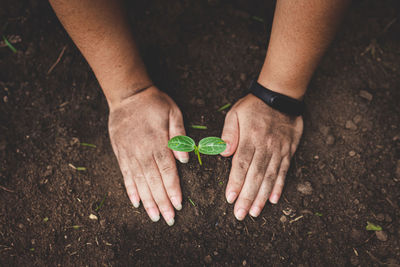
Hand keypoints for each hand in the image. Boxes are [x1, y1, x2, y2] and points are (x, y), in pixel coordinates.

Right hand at [108, 86, 187, 225]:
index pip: (167, 171)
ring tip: (154, 217)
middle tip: (169, 219)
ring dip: (148, 201)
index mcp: (158, 142)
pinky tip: (136, 203)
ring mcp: (130, 154)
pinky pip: (126, 175)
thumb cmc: (154, 103)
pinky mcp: (121, 154)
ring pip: (140, 182)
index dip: (173, 189)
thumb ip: (179, 135)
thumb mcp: (173, 112)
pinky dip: (130, 190)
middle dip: (162, 202)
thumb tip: (185, 159)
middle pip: (154, 181)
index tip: (178, 205)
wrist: (128, 95)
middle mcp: (143, 151)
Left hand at [220, 94, 302, 219]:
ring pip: (270, 176)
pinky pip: (284, 171)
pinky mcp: (288, 151)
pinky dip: (279, 186)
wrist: (281, 95)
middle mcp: (266, 146)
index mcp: (251, 137)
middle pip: (256, 175)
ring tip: (255, 212)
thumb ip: (229, 133)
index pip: (242, 163)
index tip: (230, 198)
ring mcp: (279, 150)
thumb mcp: (235, 113)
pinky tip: (273, 199)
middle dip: (247, 196)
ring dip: (262, 196)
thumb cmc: (253, 106)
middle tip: (240, 214)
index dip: (236, 182)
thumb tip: (223, 152)